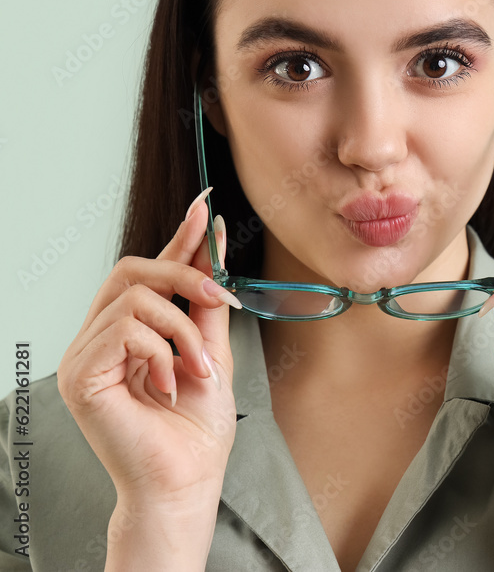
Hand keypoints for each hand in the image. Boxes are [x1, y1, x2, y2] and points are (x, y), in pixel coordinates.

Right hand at [57, 187, 239, 505]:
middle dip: (183, 274)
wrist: (187, 479)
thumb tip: (213, 246)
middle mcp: (101, 339)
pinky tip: (170, 384)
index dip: (178, 239)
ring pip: (136, 299)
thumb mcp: (212, 351)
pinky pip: (126, 330)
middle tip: (220, 300)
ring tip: (199, 368)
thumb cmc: (197, 429)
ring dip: (182, 329)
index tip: (205, 207)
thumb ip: (206, 305)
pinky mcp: (80, 375)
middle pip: (133, 271)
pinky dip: (162, 352)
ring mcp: (86, 356)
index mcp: (131, 333)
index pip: (150, 273)